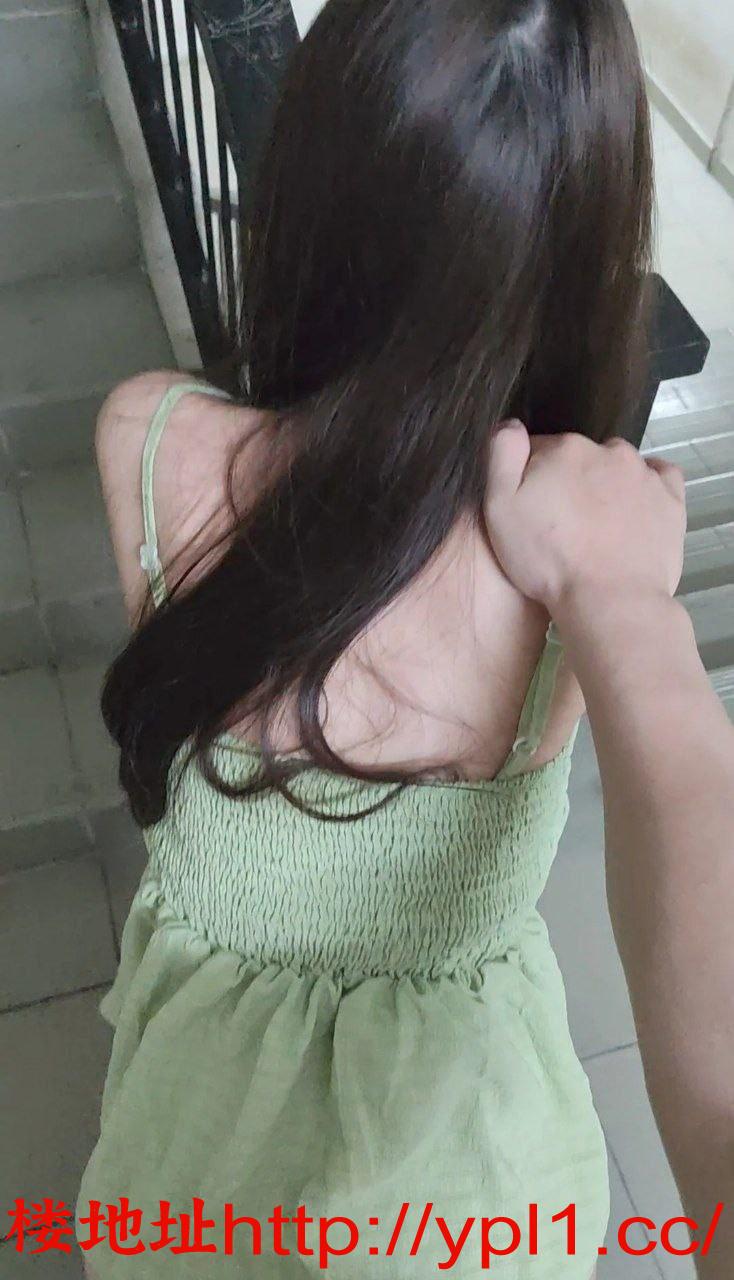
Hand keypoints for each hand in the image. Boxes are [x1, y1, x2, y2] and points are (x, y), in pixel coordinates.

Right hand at [483, 420, 686, 615]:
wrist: (609, 600)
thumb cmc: (549, 560)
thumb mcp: (500, 508)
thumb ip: (501, 456)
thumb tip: (510, 426)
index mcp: (563, 449)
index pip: (538, 451)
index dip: (529, 480)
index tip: (529, 510)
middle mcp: (607, 451)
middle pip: (579, 458)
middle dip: (569, 482)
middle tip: (561, 526)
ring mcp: (644, 474)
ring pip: (617, 468)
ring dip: (606, 486)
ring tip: (597, 528)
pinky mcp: (670, 499)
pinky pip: (659, 478)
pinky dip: (646, 487)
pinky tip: (634, 509)